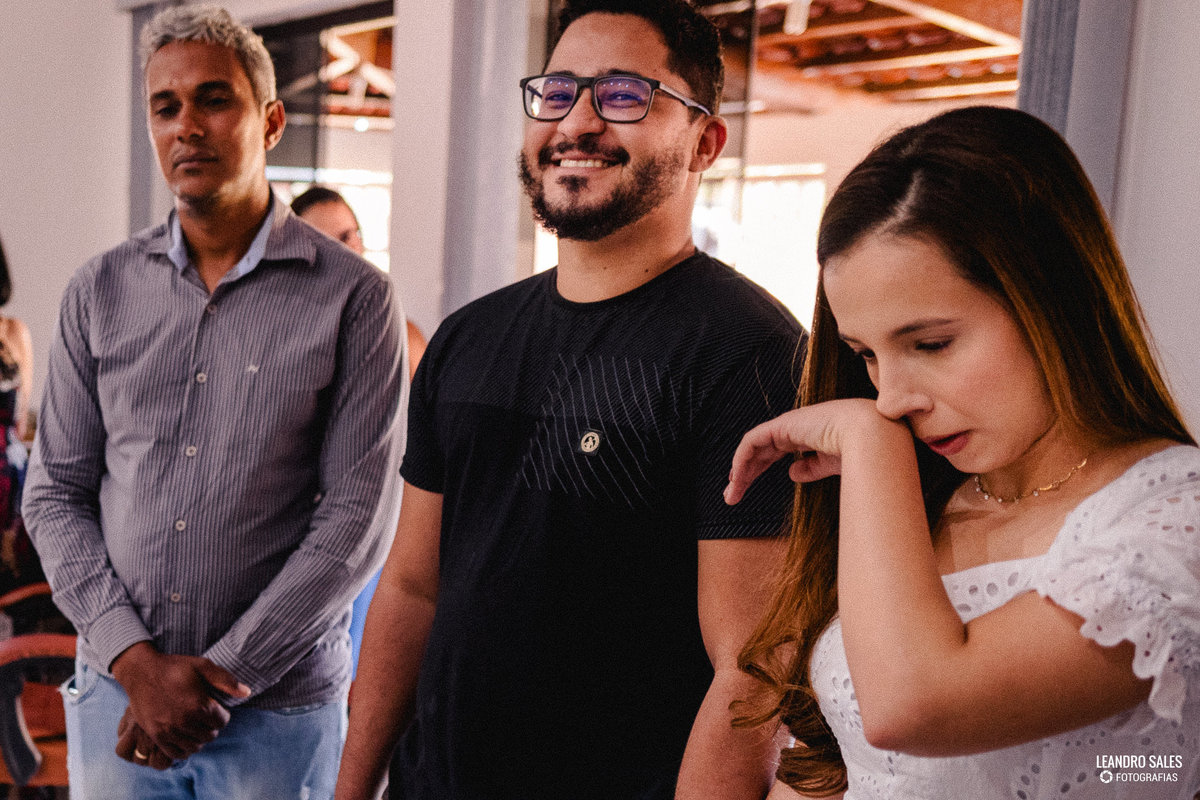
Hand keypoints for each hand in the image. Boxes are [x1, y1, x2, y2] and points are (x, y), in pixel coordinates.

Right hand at [111, 643, 250, 760]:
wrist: (142, 672)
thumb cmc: (175, 667)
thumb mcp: (203, 666)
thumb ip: (226, 680)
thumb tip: (247, 693)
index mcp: (198, 704)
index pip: (222, 722)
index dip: (222, 715)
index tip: (216, 709)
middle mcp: (184, 721)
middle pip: (210, 735)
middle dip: (212, 727)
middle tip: (206, 717)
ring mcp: (168, 730)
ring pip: (195, 746)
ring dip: (199, 738)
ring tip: (196, 726)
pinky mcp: (156, 736)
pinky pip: (176, 753)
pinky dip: (184, 749)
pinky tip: (185, 737)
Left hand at [724, 399, 903, 504]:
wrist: (872, 437)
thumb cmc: (863, 452)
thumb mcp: (832, 464)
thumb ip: (812, 468)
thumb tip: (792, 473)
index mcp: (810, 434)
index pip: (776, 450)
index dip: (759, 467)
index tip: (745, 487)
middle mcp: (796, 427)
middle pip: (761, 450)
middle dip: (745, 473)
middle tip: (732, 495)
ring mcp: (788, 424)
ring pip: (753, 447)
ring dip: (740, 470)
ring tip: (731, 494)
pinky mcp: (782, 425)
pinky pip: (752, 441)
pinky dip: (742, 459)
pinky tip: (737, 477)